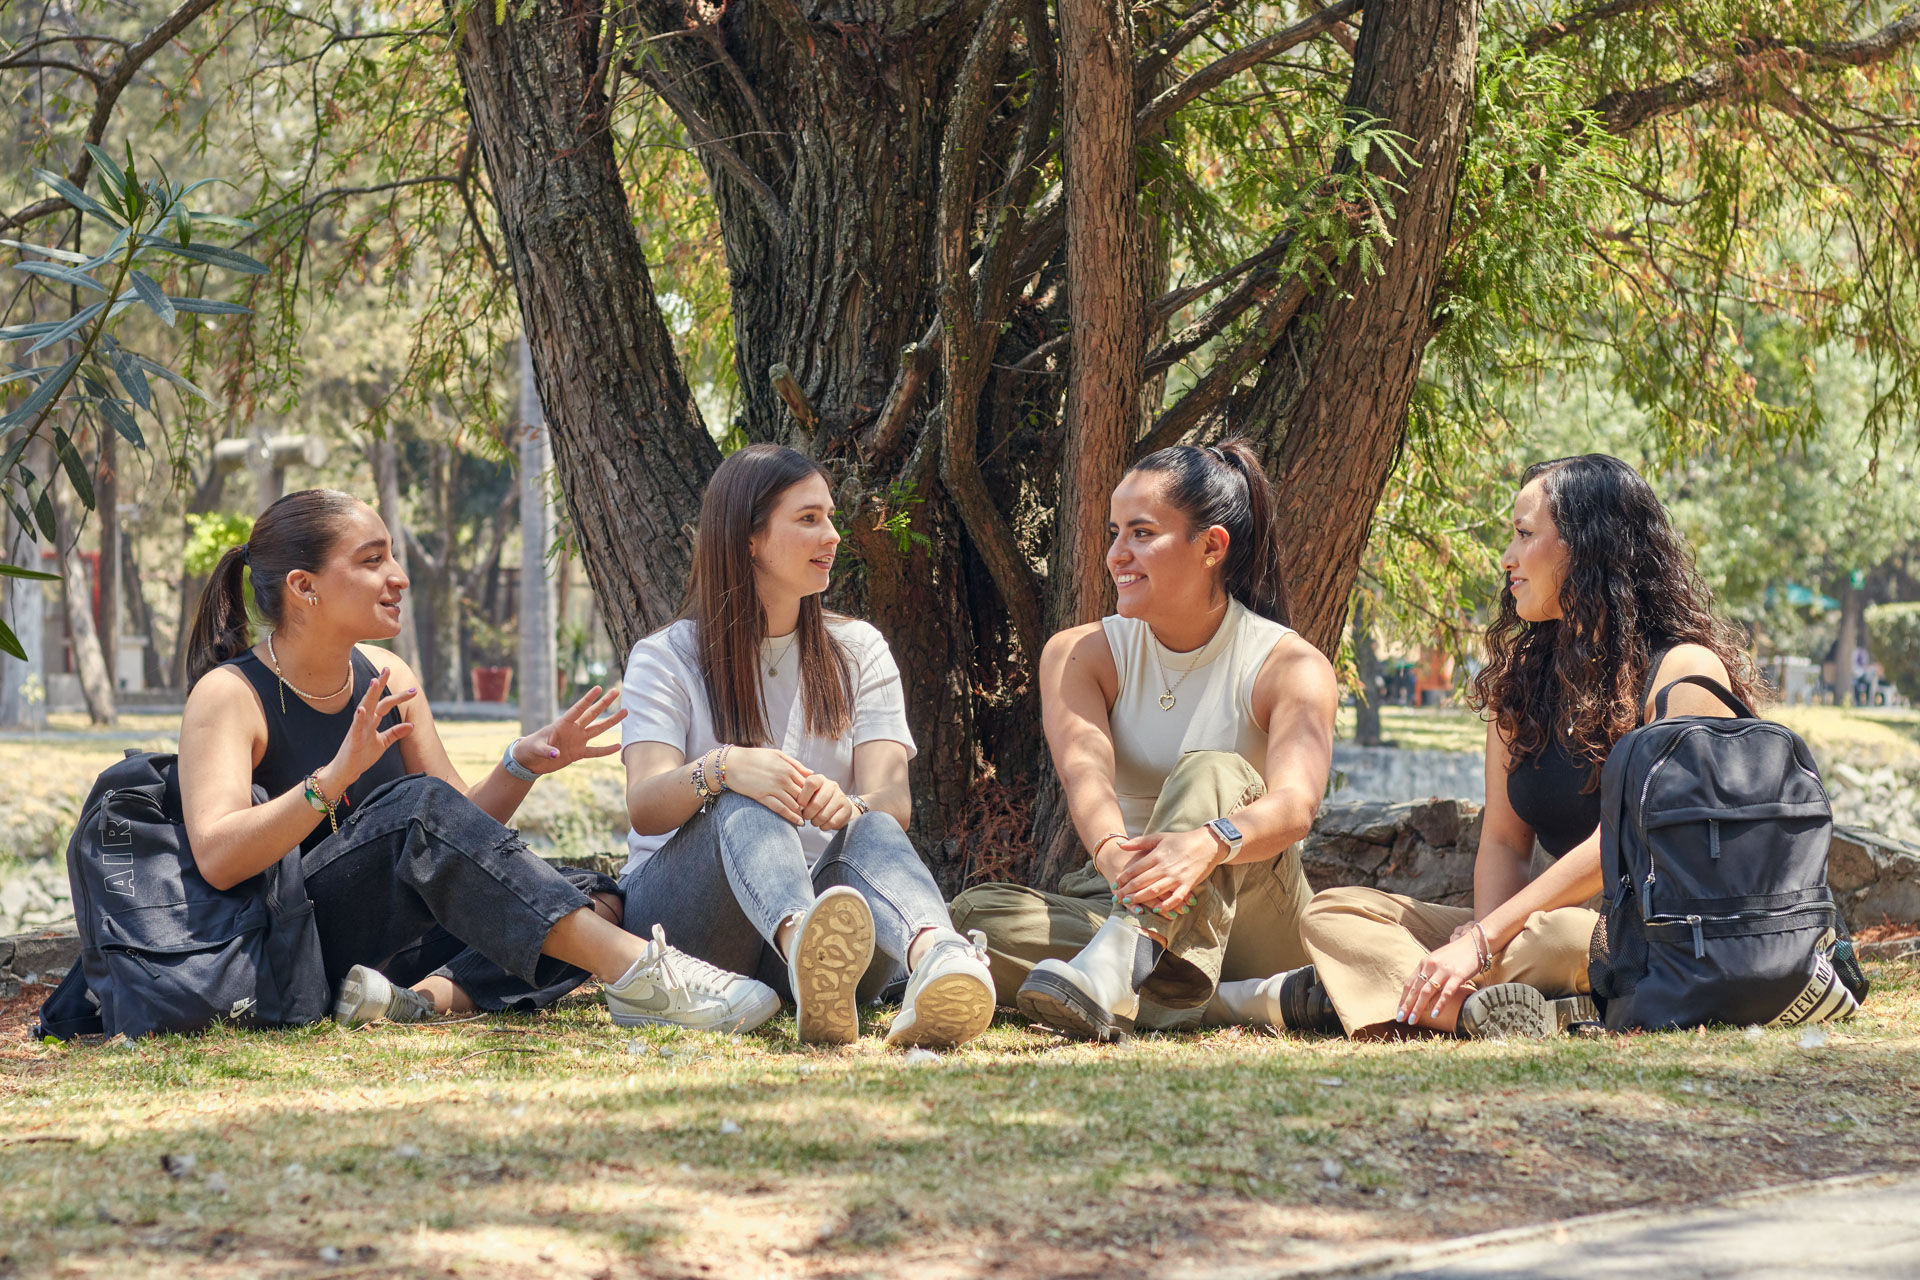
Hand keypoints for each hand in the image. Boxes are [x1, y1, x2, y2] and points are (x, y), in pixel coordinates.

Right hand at [323, 667, 415, 794]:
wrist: (344, 772)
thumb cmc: (361, 756)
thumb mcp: (382, 743)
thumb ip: (395, 733)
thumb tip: (412, 724)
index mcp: (371, 722)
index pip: (385, 704)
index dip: (399, 697)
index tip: (413, 689)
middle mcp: (364, 722)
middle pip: (373, 699)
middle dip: (380, 684)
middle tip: (387, 668)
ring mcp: (357, 730)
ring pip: (363, 709)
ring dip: (369, 695)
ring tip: (375, 681)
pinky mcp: (353, 742)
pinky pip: (356, 729)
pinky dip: (359, 719)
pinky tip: (362, 710)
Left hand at [515, 686, 625, 775]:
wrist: (530, 761)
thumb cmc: (530, 749)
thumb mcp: (536, 748)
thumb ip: (546, 750)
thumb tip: (556, 755)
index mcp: (562, 724)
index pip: (578, 709)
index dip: (588, 699)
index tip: (598, 688)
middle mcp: (573, 730)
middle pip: (592, 714)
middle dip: (604, 703)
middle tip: (616, 691)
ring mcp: (577, 740)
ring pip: (598, 729)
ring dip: (611, 721)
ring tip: (624, 712)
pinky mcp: (578, 753)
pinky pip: (595, 751)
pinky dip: (606, 750)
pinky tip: (618, 746)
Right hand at [722, 747, 810, 824]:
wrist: (731, 764)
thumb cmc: (754, 757)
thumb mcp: (776, 754)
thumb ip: (795, 764)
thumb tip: (812, 773)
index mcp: (787, 767)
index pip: (807, 783)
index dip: (813, 792)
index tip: (815, 798)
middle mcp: (783, 778)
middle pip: (803, 795)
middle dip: (809, 804)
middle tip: (814, 811)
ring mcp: (773, 788)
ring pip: (794, 804)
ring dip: (802, 812)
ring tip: (807, 818)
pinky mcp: (763, 797)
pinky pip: (781, 809)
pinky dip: (791, 817)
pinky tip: (798, 822)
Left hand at [797, 773, 859, 831]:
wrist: (839, 807)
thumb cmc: (817, 800)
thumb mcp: (808, 794)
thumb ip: (799, 794)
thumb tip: (791, 802)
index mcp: (820, 779)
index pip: (811, 783)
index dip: (803, 797)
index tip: (800, 806)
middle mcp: (832, 786)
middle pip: (816, 803)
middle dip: (808, 814)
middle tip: (806, 817)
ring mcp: (841, 797)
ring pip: (823, 815)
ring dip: (815, 822)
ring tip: (814, 821)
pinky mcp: (847, 809)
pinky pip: (832, 822)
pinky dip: (824, 826)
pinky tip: (823, 824)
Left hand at [1109, 826, 1223, 916]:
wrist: (1207, 844)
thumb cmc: (1181, 840)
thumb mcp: (1159, 837)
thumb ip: (1139, 842)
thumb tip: (1120, 845)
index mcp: (1157, 855)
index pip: (1135, 869)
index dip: (1123, 878)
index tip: (1115, 884)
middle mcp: (1165, 867)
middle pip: (1141, 881)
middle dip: (1127, 890)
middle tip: (1117, 896)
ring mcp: (1176, 877)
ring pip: (1154, 890)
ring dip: (1140, 898)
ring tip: (1129, 902)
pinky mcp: (1188, 884)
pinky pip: (1175, 897)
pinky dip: (1165, 905)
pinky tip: (1156, 910)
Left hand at [1395, 932, 1483, 1024]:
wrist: (1475, 943)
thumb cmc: (1457, 954)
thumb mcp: (1438, 960)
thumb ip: (1429, 972)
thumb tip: (1421, 991)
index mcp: (1425, 962)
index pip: (1410, 983)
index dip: (1403, 998)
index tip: (1399, 1011)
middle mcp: (1431, 966)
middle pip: (1415, 989)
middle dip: (1407, 1005)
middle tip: (1401, 1019)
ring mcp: (1444, 970)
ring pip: (1427, 991)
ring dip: (1418, 1007)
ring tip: (1413, 1020)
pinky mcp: (1457, 975)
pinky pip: (1446, 992)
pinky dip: (1439, 1004)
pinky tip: (1434, 1015)